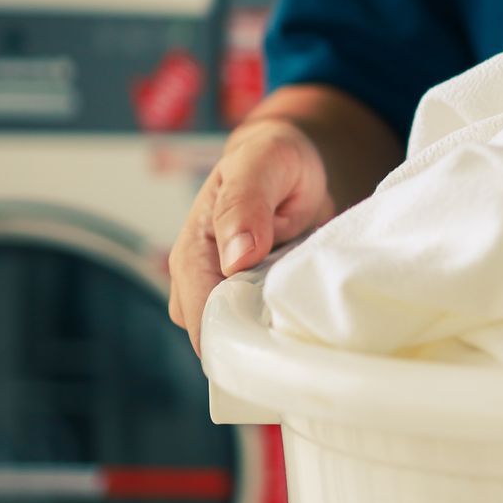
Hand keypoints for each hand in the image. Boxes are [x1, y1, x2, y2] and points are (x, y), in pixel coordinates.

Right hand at [168, 118, 334, 352]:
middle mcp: (204, 283)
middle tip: (300, 328)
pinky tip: (308, 314)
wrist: (293, 162)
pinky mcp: (256, 301)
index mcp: (193, 254)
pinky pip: (266, 329)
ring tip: (307, 317)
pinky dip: (287, 327)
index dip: (233, 335)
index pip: (200, 316)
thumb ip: (245, 204)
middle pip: (220, 337)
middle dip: (255, 342)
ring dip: (273, 335)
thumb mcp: (261, 164)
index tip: (274, 338)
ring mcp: (230, 295)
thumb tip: (235, 259)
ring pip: (244, 338)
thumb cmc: (270, 160)